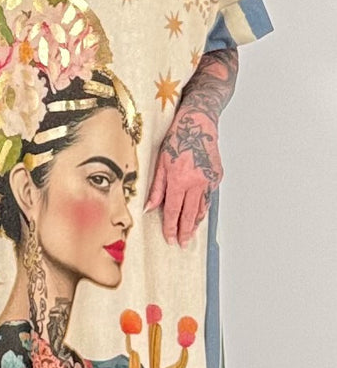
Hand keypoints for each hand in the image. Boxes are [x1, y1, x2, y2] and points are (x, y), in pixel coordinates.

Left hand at [143, 109, 223, 246]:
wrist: (199, 124)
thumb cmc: (178, 138)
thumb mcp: (161, 162)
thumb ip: (157, 188)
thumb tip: (150, 207)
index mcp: (179, 180)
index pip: (174, 211)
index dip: (171, 227)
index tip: (170, 238)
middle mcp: (196, 182)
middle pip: (190, 214)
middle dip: (185, 231)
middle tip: (183, 244)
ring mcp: (209, 180)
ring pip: (202, 208)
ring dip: (196, 223)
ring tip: (191, 233)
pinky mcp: (217, 177)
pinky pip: (209, 197)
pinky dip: (203, 207)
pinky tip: (199, 214)